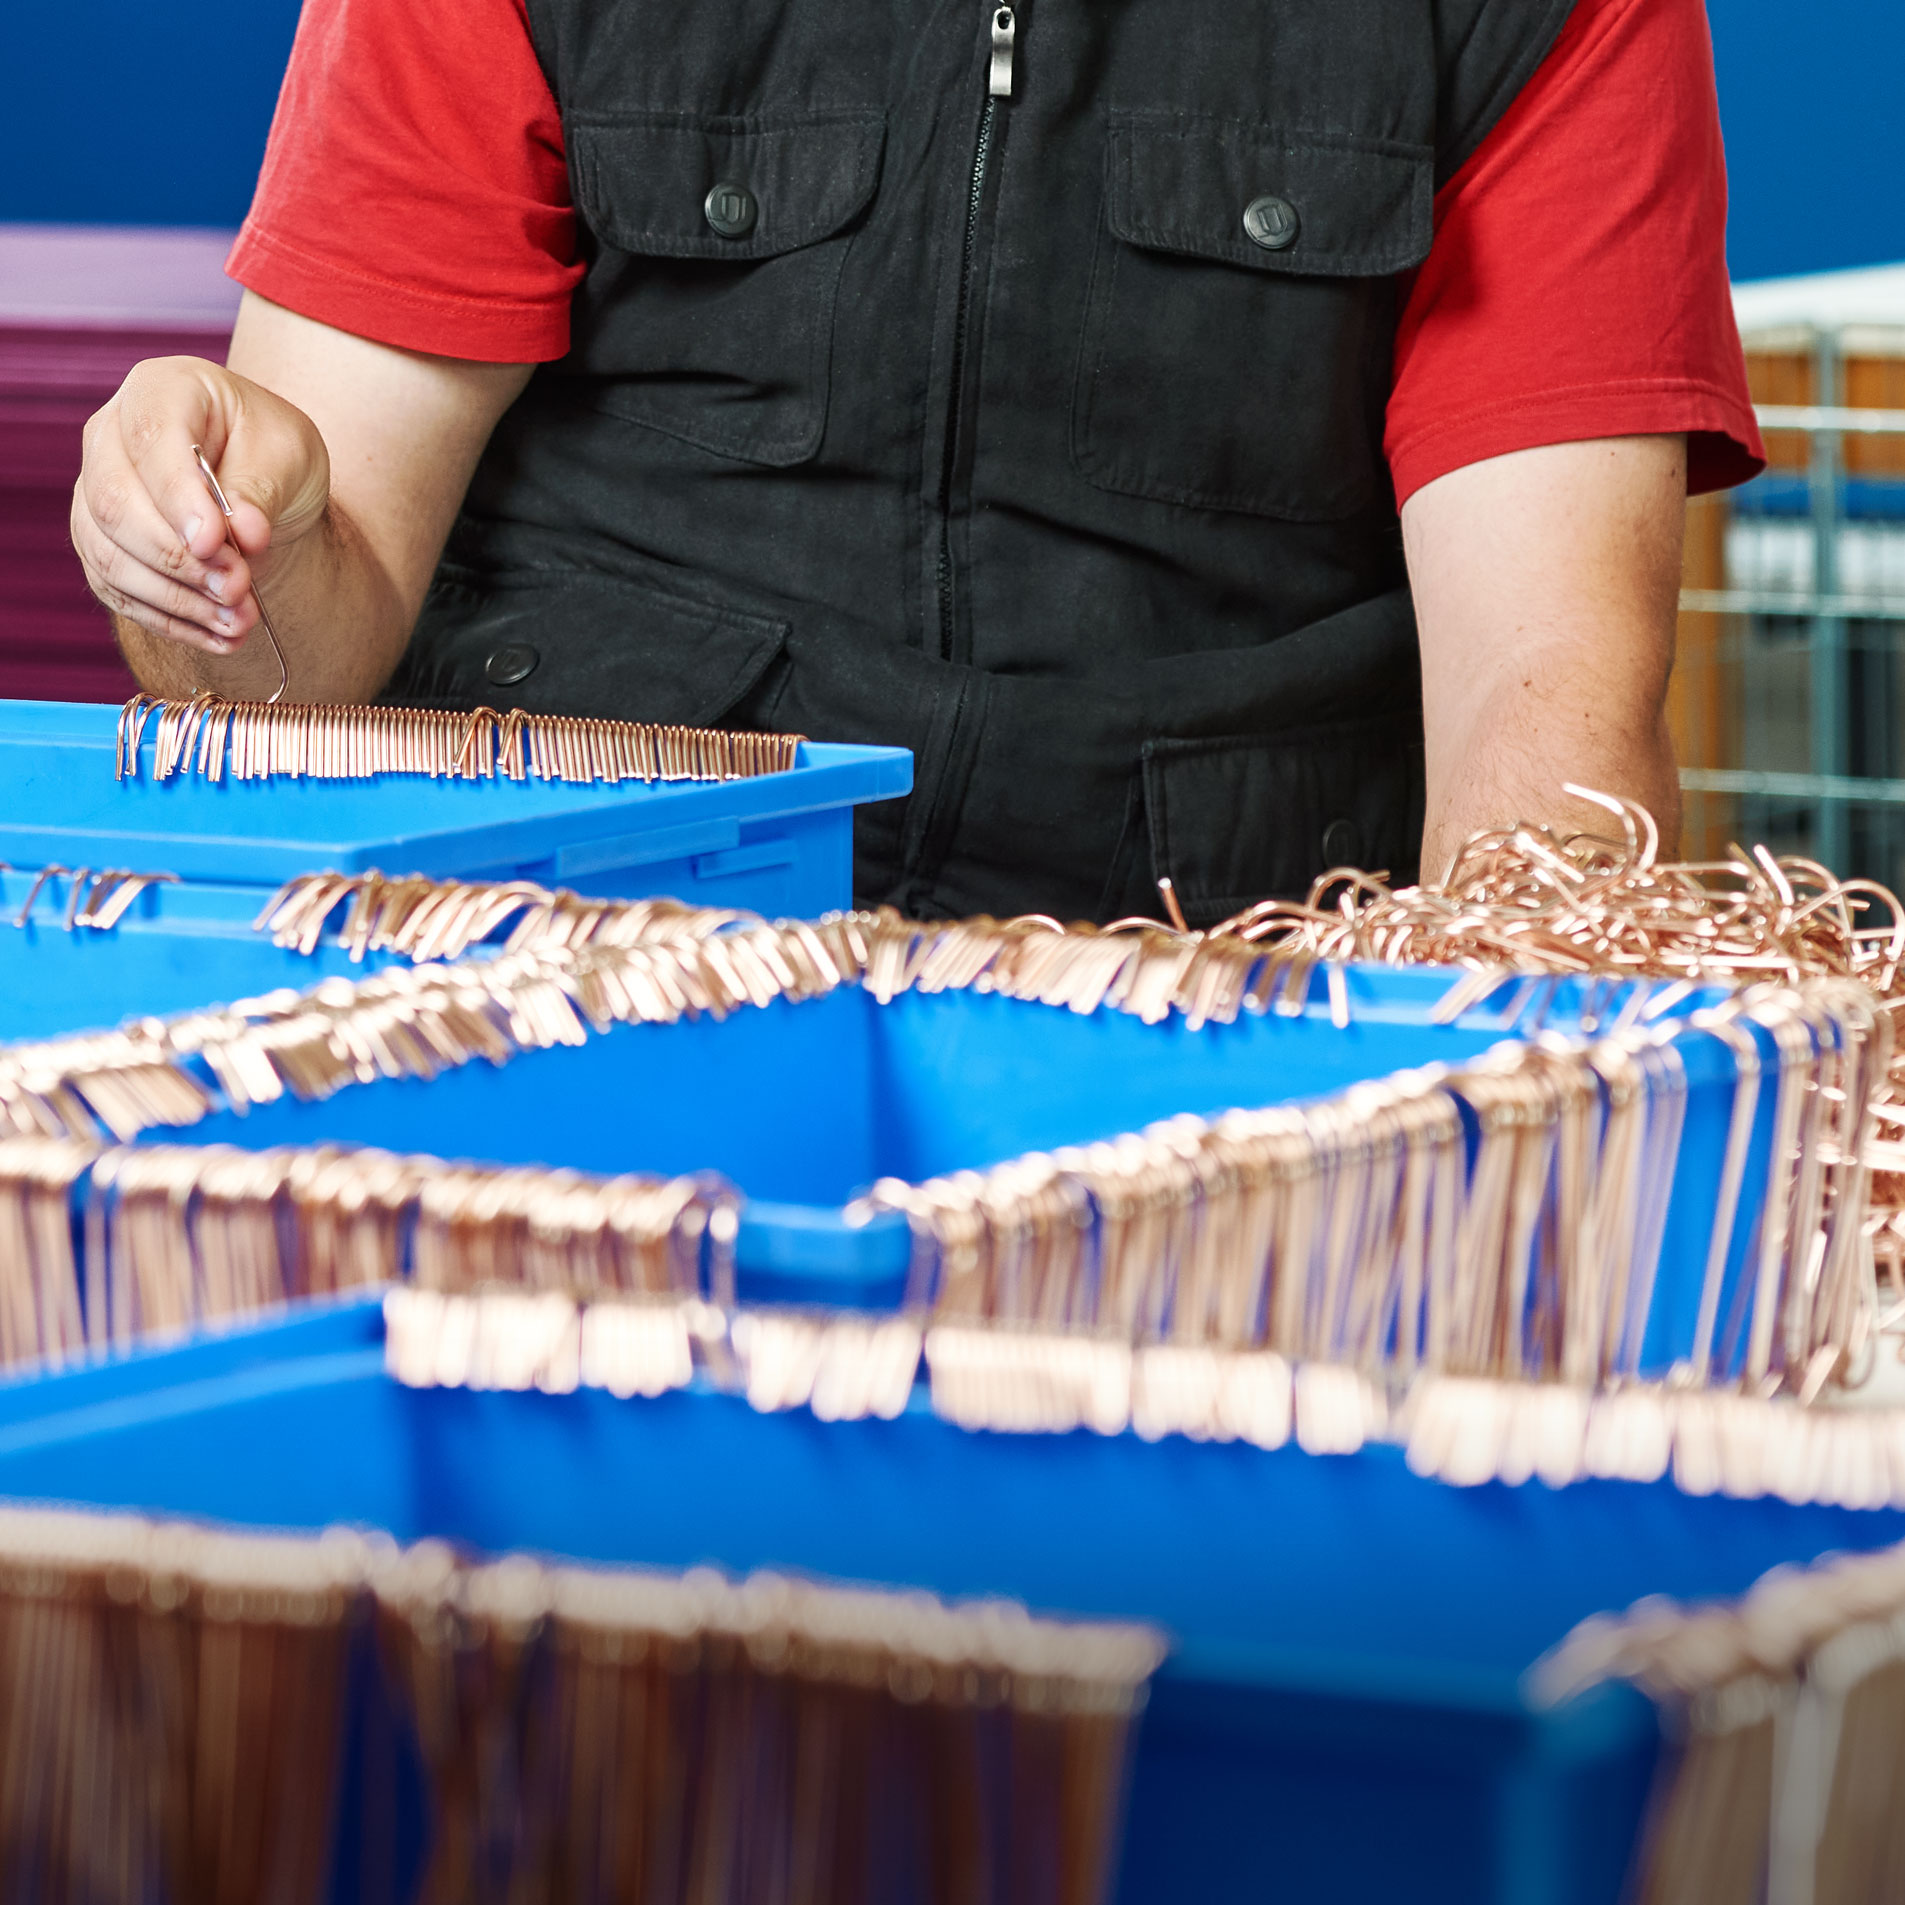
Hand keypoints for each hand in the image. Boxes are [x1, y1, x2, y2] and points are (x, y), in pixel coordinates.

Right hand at [71, 356, 330, 658]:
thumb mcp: (290, 454)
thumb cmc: (274, 451)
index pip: (150, 440)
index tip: (215, 544)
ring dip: (175, 599)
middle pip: (116, 505)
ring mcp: (96, 491)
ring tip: (239, 622)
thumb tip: (243, 534)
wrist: (264, 482)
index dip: (178, 497)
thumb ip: (262, 490)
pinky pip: (116, 589)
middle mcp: (111, 436)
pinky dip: (168, 621)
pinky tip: (218, 637)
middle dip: (179, 559)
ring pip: (108, 554)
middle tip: (239, 589)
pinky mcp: (102, 543)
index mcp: (161, 390)